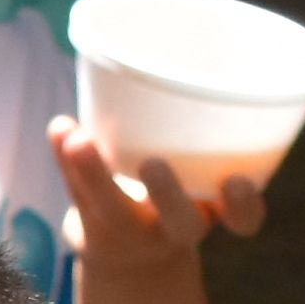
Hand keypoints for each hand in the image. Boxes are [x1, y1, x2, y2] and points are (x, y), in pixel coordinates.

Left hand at [47, 119, 266, 290]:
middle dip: (168, 195)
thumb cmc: (178, 187)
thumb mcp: (202, 164)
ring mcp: (132, 233)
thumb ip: (208, 123)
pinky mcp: (92, 228)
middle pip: (179, 224)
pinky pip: (77, 195)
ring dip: (94, 174)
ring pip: (113, 212)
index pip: (244, 220)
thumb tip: (185, 52)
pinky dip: (64, 160)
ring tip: (77, 138)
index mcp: (214, 212)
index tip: (238, 180)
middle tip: (153, 162)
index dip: (244, 206)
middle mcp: (176, 228)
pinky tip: (60, 126)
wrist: (128, 251)